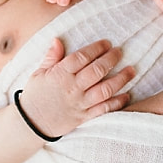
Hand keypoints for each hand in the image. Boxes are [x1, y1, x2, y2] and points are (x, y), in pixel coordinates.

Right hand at [17, 38, 134, 137]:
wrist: (31, 123)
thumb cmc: (35, 95)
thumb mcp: (38, 73)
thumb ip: (51, 57)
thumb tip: (58, 40)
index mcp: (60, 74)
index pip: (82, 57)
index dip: (96, 48)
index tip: (107, 43)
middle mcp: (72, 88)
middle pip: (96, 71)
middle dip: (111, 59)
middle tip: (120, 52)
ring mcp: (80, 103)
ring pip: (104, 90)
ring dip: (120, 79)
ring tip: (131, 70)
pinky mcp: (84, 117)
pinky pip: (104, 109)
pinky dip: (117, 102)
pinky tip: (127, 94)